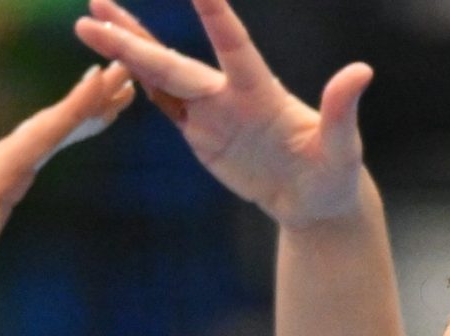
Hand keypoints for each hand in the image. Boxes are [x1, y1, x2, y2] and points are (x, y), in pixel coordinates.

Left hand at [0, 64, 134, 323]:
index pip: (40, 137)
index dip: (72, 109)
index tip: (101, 80)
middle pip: (47, 123)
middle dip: (86, 98)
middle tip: (126, 72)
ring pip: (46, 130)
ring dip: (81, 109)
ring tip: (118, 92)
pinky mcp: (0, 178)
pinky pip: (40, 145)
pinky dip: (66, 130)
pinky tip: (84, 125)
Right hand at [75, 0, 371, 229]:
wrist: (316, 202)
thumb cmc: (334, 174)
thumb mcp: (342, 148)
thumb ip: (343, 110)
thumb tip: (361, 71)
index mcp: (261, 92)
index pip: (232, 44)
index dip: (214, 14)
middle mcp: (230, 94)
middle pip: (174, 62)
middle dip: (133, 38)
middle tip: (94, 10)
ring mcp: (212, 112)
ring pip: (161, 75)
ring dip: (125, 50)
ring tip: (88, 23)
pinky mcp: (201, 134)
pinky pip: (164, 104)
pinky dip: (137, 83)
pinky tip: (110, 61)